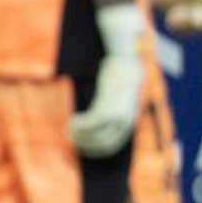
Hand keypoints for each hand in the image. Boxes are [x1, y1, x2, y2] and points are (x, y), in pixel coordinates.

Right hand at [70, 5, 145, 156]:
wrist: (126, 52)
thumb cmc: (120, 71)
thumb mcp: (119, 91)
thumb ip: (113, 106)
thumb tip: (103, 120)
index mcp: (131, 115)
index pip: (118, 142)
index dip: (101, 150)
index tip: (86, 151)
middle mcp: (128, 115)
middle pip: (108, 142)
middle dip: (89, 146)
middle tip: (73, 142)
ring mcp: (120, 108)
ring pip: (99, 134)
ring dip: (82, 137)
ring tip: (70, 132)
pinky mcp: (111, 99)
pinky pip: (95, 121)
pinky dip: (82, 126)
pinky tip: (73, 123)